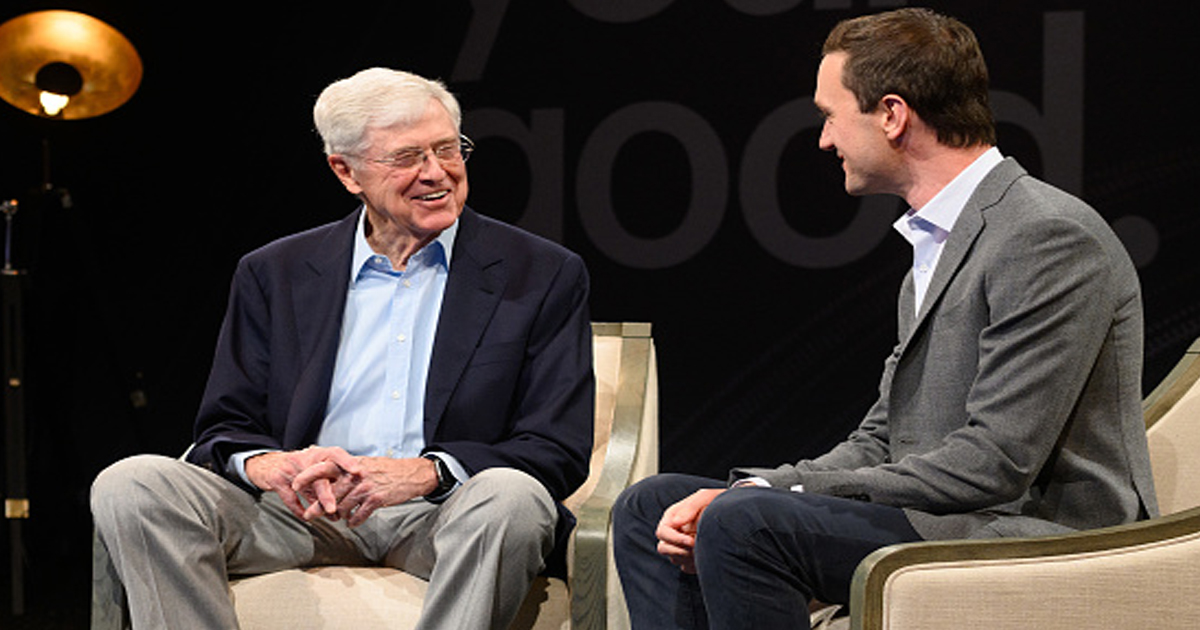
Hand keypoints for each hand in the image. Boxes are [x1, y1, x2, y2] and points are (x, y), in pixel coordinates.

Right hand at [245, 446, 361, 519]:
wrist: (266, 464)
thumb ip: (328, 482)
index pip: (334, 453)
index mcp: (317, 454)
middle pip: (319, 475)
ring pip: (305, 487)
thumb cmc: (297, 469)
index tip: (357, 472)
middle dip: (327, 493)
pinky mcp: (276, 479)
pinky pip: (289, 496)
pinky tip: (305, 517)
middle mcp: (304, 458)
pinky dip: (298, 509)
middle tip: (335, 509)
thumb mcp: (314, 469)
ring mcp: (289, 468)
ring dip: (316, 504)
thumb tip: (345, 505)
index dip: (346, 461)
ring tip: (327, 516)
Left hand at [297, 456, 438, 527]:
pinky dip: (353, 521)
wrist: (411, 474)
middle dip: (316, 507)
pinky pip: (358, 515)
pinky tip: (353, 522)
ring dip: (337, 516)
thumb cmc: (388, 470)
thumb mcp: (365, 465)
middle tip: (309, 515)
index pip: (323, 468)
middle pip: (329, 493)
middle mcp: (355, 475)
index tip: (295, 485)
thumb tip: (330, 479)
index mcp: (351, 465)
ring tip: (337, 519)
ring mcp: (365, 487)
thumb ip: (348, 471)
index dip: (307, 476)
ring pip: (341, 506)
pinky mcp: (375, 499)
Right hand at [656, 488, 724, 573]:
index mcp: (672, 517)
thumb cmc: (716, 500)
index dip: (675, 539)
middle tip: (698, 548)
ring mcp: (681, 546)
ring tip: (706, 550)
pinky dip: (695, 565)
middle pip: (663, 548)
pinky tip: (707, 556)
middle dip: (680, 551)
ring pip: (675, 559)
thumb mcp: (705, 497)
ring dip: (689, 558)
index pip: (662, 532)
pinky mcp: (690, 557)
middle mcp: (673, 532)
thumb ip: (690, 507)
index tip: (692, 541)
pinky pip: (686, 567)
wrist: (731, 511)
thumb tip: (675, 522)